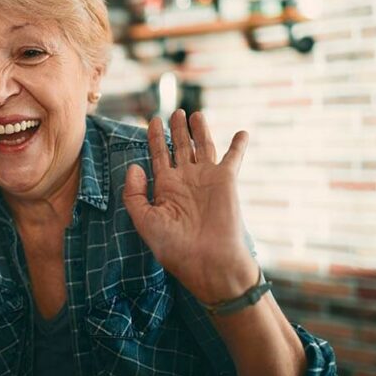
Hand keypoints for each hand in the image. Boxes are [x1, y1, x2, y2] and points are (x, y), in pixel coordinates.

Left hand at [123, 110, 257, 303]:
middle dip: (176, 128)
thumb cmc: (174, 247)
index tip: (152, 120)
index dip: (154, 136)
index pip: (158, 154)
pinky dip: (238, 145)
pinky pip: (233, 158)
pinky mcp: (226, 180)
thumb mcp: (145, 221)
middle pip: (179, 146)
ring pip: (202, 146)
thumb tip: (134, 166)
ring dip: (199, 130)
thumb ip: (134, 193)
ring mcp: (206, 178)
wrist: (207, 262)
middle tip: (175, 112)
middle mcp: (185, 179)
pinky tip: (242, 132)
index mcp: (165, 187)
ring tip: (195, 114)